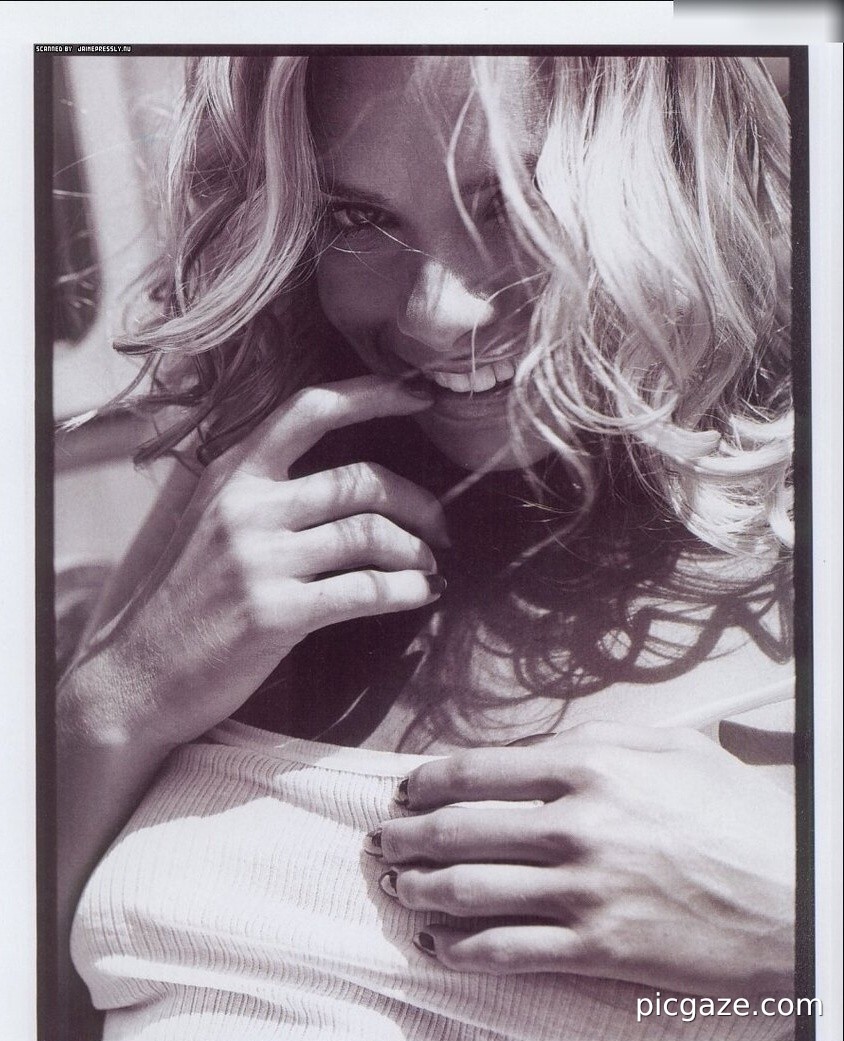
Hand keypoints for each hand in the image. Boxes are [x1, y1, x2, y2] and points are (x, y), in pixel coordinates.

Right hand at [71, 374, 448, 746]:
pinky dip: (407, 591)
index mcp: (232, 473)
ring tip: (432, 568)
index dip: (373, 394)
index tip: (421, 395)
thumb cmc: (188, 598)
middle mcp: (245, 507)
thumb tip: (353, 479)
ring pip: (370, 533)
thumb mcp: (213, 522)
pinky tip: (422, 594)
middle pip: (360, 479)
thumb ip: (267, 490)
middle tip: (441, 527)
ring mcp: (259, 560)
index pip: (309, 410)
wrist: (139, 674)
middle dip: (418, 501)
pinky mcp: (275, 613)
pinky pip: (365, 590)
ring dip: (418, 551)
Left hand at [371, 722, 793, 995]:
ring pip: (470, 889)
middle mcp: (575, 823)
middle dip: (409, 836)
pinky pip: (507, 950)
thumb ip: (597, 739)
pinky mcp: (597, 947)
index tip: (406, 790)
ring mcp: (582, 889)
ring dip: (422, 889)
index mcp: (589, 765)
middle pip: (460, 828)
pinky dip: (461, 949)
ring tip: (400, 887)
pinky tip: (440, 945)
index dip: (429, 782)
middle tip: (384, 842)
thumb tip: (531, 749)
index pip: (479, 770)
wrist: (796, 890)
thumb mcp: (670, 747)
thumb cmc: (734, 812)